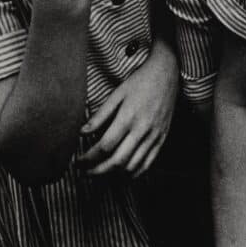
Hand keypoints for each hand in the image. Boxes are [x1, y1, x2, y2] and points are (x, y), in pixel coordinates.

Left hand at [78, 41, 178, 175]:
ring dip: (113, 174)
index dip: (89, 158)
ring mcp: (154, 135)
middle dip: (97, 171)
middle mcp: (142, 128)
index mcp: (128, 116)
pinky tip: (122, 173)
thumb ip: (100, 115)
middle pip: (117, 161)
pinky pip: (148, 163)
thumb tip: (82, 132)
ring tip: (100, 173)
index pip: (105, 146)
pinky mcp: (162, 137)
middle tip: (85, 173)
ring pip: (132, 166)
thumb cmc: (140, 80)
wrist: (167, 72)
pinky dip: (134, 173)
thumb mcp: (117, 93)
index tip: (78, 162)